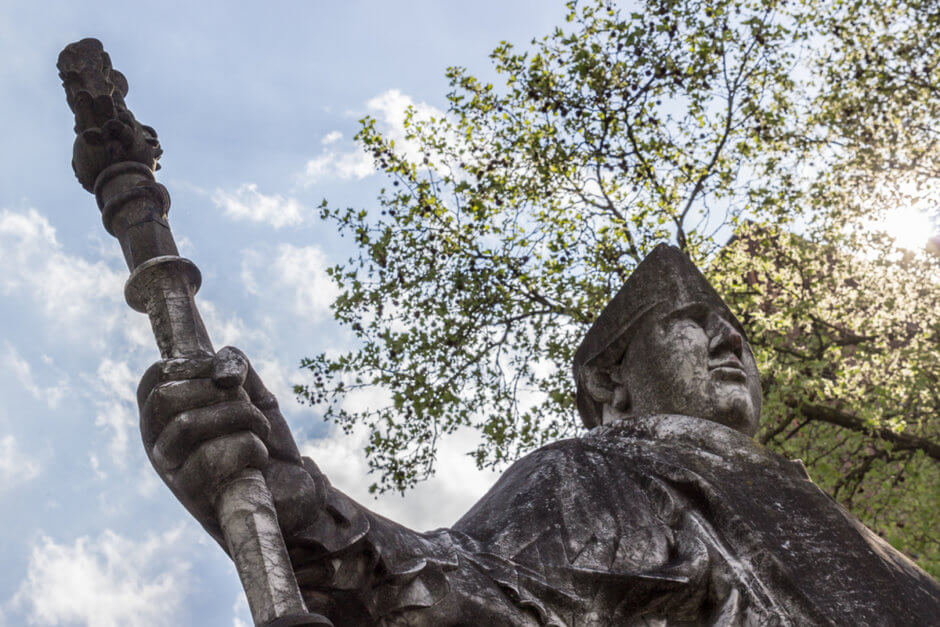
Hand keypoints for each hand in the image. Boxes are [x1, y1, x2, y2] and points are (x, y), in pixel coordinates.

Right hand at [138, 347, 325, 544]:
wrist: (294, 496)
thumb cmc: (266, 443)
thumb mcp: (254, 394)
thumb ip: (236, 367)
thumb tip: (224, 375)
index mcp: (165, 415)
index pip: (157, 376)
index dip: (197, 365)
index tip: (229, 379)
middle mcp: (157, 443)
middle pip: (166, 397)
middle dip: (222, 393)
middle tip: (248, 408)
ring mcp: (170, 472)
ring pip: (188, 425)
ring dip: (242, 417)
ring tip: (260, 431)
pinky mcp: (192, 497)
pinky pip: (214, 457)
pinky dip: (250, 447)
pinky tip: (259, 460)